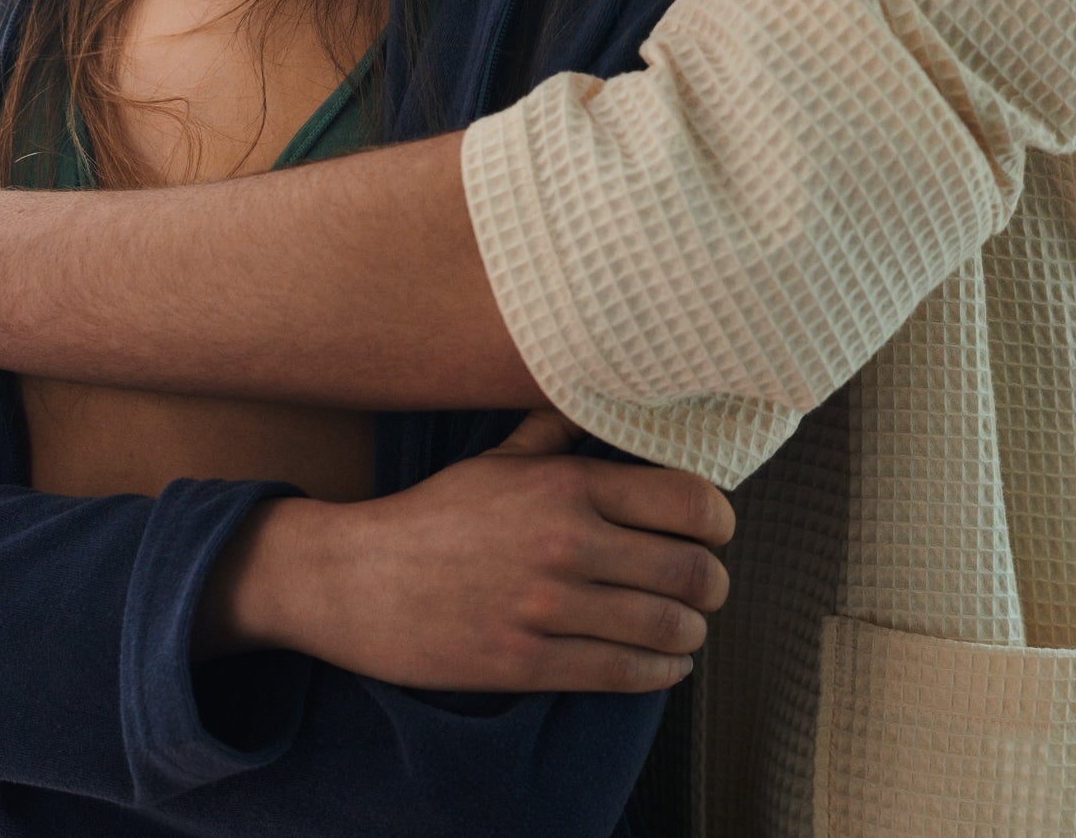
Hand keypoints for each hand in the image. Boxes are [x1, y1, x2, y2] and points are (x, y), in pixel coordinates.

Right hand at [197, 410, 734, 692]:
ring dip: (691, 630)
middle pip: (692, 570)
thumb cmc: (435, 514)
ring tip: (687, 626)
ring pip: (667, 626)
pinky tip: (664, 662)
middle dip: (714, 583)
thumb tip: (608, 402)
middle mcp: (566, 541)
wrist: (356, 578)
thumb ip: (559, 433)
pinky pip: (624, 673)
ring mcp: (547, 606)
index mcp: (567, 484)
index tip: (716, 531)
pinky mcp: (527, 662)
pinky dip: (661, 671)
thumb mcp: (498, 458)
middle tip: (708, 585)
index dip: (720, 522)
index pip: (689, 501)